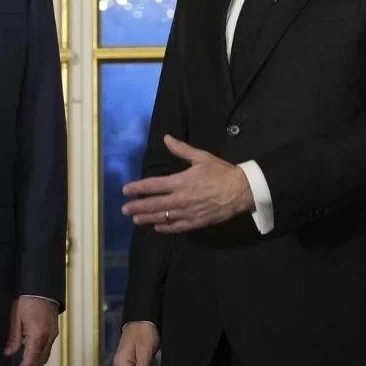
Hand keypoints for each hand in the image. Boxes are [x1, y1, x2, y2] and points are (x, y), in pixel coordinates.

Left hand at [4, 297, 59, 365]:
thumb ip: (13, 338)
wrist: (42, 287)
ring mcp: (52, 335)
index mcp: (37, 337)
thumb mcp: (15, 318)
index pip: (30, 362)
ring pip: (45, 357)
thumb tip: (9, 353)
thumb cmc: (28, 300)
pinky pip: (47, 349)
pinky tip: (32, 357)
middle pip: (39, 362)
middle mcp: (48, 339)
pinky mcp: (53, 331)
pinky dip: (39, 357)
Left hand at [121, 135, 252, 232]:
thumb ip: (181, 149)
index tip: (125, 190)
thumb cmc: (221, 172)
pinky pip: (177, 227)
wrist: (241, 191)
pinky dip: (165, 228)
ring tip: (135, 220)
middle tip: (124, 209)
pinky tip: (157, 227)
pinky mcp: (196, 222)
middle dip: (137, 207)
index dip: (137, 188)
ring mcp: (188, 212)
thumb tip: (166, 138)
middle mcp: (181, 199)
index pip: (153, 185)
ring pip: (163, 217)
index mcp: (181, 182)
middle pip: (154, 204)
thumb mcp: (201, 157)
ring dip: (147, 218)